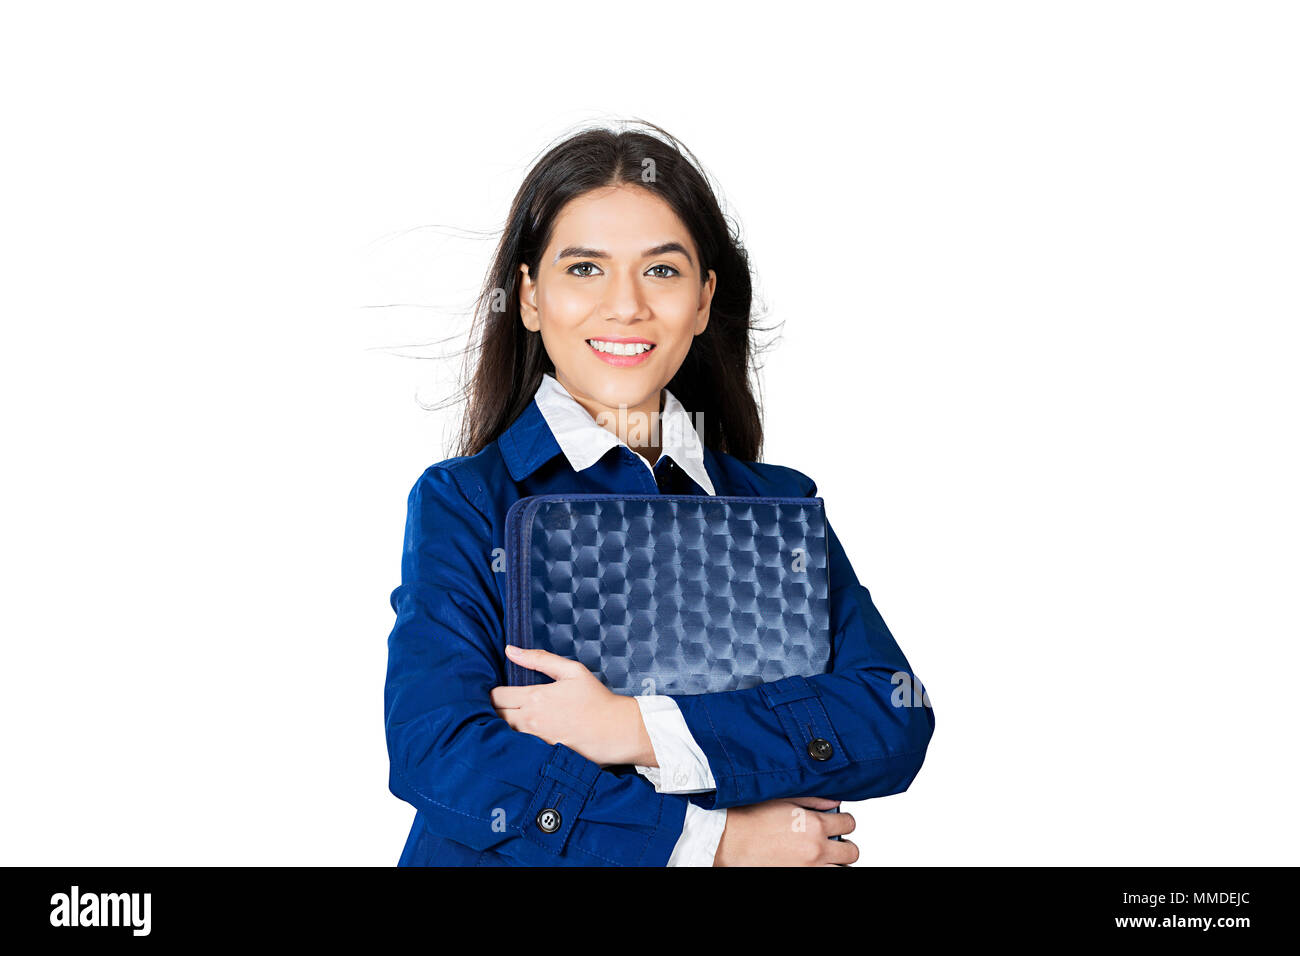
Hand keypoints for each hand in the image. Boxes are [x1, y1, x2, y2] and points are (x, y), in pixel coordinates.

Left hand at [490, 645, 645, 766]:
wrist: (616, 731)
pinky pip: (517, 748)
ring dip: (500, 727)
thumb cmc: (596, 699)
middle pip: (493, 716)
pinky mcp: (541, 756)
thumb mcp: (572, 671)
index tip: (499, 692)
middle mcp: (530, 721)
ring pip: (501, 734)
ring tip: (508, 720)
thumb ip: (539, 658)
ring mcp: (534, 741)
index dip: (492, 693)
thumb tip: (510, 650)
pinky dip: (513, 742)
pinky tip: (518, 737)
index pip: (495, 696)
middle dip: (493, 710)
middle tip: (500, 706)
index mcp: (534, 697)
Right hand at [714, 796, 857, 866]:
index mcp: (814, 825)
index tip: (838, 821)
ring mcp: (808, 869)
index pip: (849, 823)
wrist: (726, 840)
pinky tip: (810, 864)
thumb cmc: (748, 818)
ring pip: (841, 871)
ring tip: (822, 856)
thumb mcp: (783, 799)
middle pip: (851, 852)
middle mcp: (816, 850)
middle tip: (833, 841)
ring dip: (835, 862)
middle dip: (845, 845)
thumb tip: (833, 802)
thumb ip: (812, 800)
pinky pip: (822, 878)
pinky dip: (820, 870)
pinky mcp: (798, 878)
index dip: (845, 820)